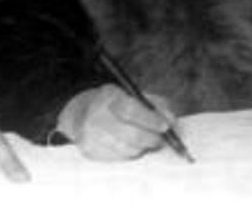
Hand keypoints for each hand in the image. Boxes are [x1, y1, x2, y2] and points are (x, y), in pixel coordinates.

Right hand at [57, 85, 174, 161]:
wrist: (80, 112)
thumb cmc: (114, 103)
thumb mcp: (132, 94)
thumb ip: (154, 104)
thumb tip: (171, 120)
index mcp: (108, 96)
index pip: (131, 110)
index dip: (150, 120)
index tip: (165, 126)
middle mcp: (96, 116)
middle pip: (130, 135)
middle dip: (151, 139)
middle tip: (161, 139)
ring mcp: (90, 135)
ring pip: (126, 150)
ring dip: (142, 147)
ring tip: (145, 141)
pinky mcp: (89, 151)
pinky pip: (118, 158)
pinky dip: (129, 153)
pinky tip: (129, 144)